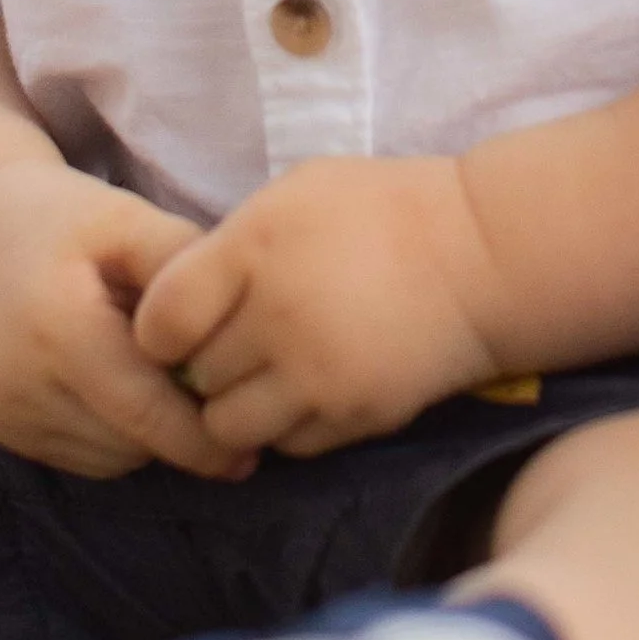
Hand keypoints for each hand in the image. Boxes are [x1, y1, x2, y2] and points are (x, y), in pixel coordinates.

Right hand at [0, 159, 252, 479]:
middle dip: (181, 433)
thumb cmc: (68, 220)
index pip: (143, 412)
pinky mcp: (1, 430)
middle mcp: (20, 383)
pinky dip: (117, 435)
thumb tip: (241, 326)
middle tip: (221, 400)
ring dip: (148, 436)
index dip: (202, 440)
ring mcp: (5, 414)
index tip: (251, 452)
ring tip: (163, 376)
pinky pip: (83, 456)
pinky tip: (125, 386)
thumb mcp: (130, 220)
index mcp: (57, 328)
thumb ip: (184, 265)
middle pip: (130, 442)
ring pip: (110, 459)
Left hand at [135, 156, 504, 458]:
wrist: (479, 257)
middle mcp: (277, 317)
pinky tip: (307, 390)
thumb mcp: (295, 194)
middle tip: (232, 344)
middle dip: (203, 364)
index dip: (159, 330)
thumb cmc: (381, 210)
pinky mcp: (351, 418)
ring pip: (227, 426)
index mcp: (255, 248)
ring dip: (236, 406)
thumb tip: (178, 302)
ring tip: (264, 376)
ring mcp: (315, 375)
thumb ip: (232, 246)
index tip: (178, 325)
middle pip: (193, 376)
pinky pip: (285, 445)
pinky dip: (286, 426)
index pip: (161, 321)